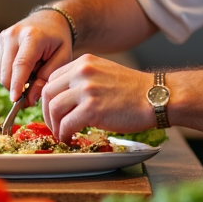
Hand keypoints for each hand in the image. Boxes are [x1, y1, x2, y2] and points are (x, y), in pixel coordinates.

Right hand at [0, 10, 74, 103]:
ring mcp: (4, 37)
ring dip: (13, 82)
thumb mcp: (63, 58)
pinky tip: (23, 71)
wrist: (49, 19)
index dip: (17, 85)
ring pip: (1, 72)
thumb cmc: (58, 41)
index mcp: (32, 36)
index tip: (15, 101)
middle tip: (31, 95)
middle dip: (17, 88)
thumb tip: (29, 99)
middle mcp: (13, 35)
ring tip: (31, 78)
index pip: (21, 65)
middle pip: (7, 71)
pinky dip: (9, 75)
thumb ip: (47, 78)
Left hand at [40, 55, 154, 143]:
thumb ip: (84, 79)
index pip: (52, 78)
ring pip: (54, 109)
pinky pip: (66, 124)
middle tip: (54, 125)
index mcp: (83, 62)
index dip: (49, 98)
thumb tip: (65, 97)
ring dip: (55, 125)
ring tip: (62, 134)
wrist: (155, 97)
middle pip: (48, 93)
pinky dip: (64, 134)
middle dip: (47, 113)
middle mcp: (82, 72)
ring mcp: (86, 89)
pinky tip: (70, 138)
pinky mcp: (92, 109)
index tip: (53, 110)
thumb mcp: (104, 72)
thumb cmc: (133, 90)